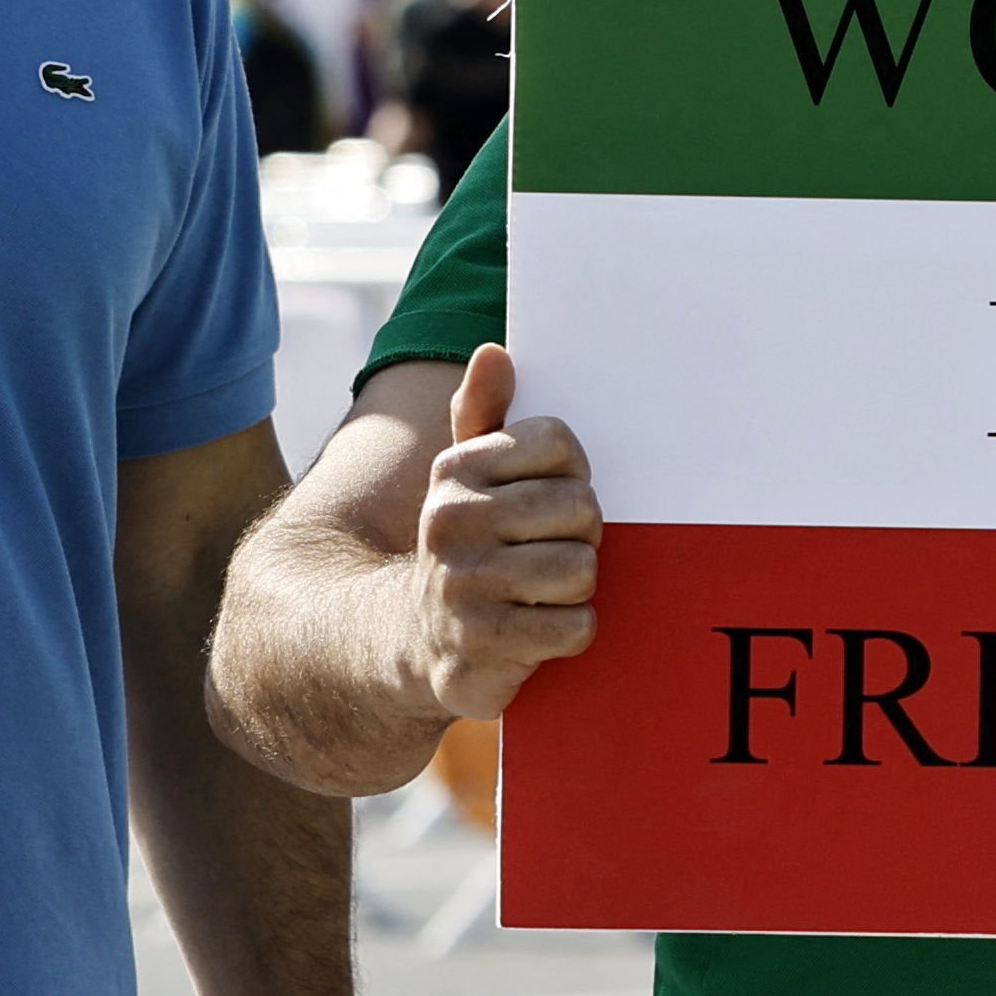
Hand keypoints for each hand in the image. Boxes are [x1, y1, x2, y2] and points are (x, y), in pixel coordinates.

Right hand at [412, 346, 600, 721]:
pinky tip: (536, 628)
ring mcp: (463, 584)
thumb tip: (494, 352)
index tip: (551, 498)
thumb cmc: (467, 545)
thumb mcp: (465, 479)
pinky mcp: (482, 643)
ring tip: (538, 590)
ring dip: (575, 588)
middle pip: (582, 509)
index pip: (561, 446)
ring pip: (582, 570)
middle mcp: (451, 521)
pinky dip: (569, 632)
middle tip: (545, 551)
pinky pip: (575, 626)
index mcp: (456, 471)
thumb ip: (483, 414)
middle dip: (580, 536)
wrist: (412, 638)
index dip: (575, 475)